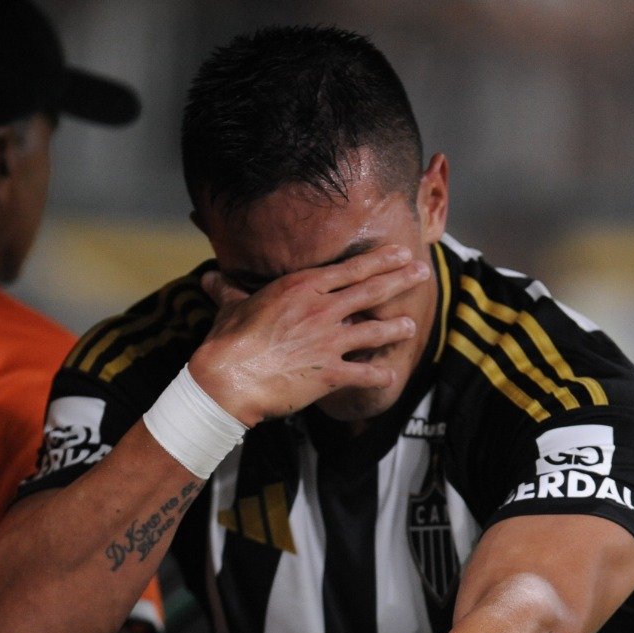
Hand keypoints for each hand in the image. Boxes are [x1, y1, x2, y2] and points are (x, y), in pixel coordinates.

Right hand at [189, 244, 429, 426]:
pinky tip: (390, 376)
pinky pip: (364, 373)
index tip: (401, 252)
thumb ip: (228, 291)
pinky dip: (379, 376)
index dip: (380, 259)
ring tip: (412, 325)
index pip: (351, 269)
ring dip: (397, 327)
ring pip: (375, 330)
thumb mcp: (229, 308)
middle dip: (401, 279)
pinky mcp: (330, 373)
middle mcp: (321, 310)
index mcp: (301, 288)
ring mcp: (328, 341)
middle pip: (371, 290)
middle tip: (423, 271)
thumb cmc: (226, 341)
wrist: (228, 378)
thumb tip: (210, 279)